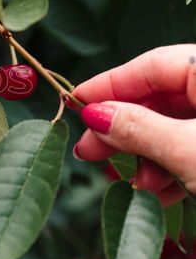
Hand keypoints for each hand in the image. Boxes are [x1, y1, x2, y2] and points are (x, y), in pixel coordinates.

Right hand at [72, 44, 195, 202]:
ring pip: (177, 126)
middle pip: (162, 97)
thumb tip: (96, 115)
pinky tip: (160, 193)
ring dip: (149, 155)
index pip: (151, 65)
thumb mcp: (188, 150)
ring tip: (135, 184)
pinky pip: (194, 147)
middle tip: (88, 151)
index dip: (109, 85)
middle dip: (125, 128)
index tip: (74, 103)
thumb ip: (139, 129)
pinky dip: (174, 167)